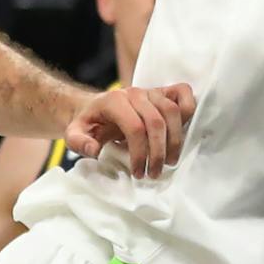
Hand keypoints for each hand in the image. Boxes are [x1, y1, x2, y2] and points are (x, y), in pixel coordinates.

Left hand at [66, 83, 196, 176]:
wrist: (95, 108)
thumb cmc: (89, 124)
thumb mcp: (74, 134)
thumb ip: (78, 143)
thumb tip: (93, 150)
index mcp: (114, 101)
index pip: (135, 127)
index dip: (140, 153)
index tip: (138, 173)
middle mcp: (135, 93)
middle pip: (156, 122)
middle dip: (158, 152)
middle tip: (154, 173)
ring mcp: (151, 90)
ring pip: (172, 111)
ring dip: (174, 140)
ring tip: (169, 162)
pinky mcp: (163, 91)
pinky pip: (183, 93)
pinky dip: (189, 111)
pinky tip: (182, 134)